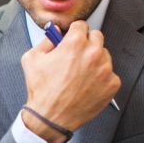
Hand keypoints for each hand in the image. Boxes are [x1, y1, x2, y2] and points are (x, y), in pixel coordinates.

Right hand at [21, 21, 119, 142]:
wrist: (51, 117)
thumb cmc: (41, 91)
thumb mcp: (32, 59)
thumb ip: (45, 41)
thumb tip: (54, 33)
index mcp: (75, 43)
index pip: (81, 25)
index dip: (74, 32)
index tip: (72, 38)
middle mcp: (93, 53)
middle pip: (96, 36)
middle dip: (86, 43)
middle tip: (76, 55)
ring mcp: (105, 69)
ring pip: (104, 55)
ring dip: (95, 60)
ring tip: (80, 74)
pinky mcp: (112, 84)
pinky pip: (110, 74)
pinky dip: (101, 78)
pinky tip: (87, 85)